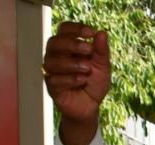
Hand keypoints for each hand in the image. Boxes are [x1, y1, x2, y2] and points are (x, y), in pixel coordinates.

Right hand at [42, 22, 110, 144]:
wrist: (91, 107)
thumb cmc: (93, 84)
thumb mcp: (102, 67)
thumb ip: (101, 52)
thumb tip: (102, 33)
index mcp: (68, 47)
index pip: (64, 29)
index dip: (76, 28)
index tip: (91, 32)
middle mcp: (57, 56)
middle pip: (54, 42)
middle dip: (72, 44)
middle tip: (88, 49)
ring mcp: (52, 72)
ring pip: (51, 61)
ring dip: (71, 63)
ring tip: (87, 68)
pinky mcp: (52, 87)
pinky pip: (54, 80)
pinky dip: (69, 79)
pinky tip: (81, 80)